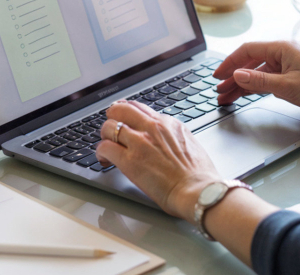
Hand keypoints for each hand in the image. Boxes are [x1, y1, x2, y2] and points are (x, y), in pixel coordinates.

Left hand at [96, 100, 222, 219]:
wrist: (198, 191)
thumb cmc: (198, 176)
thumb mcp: (190, 144)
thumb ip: (174, 137)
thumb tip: (167, 141)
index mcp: (168, 124)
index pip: (140, 108)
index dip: (128, 114)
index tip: (124, 120)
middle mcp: (153, 128)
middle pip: (121, 109)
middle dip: (112, 117)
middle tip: (110, 129)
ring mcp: (140, 142)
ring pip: (109, 126)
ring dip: (105, 137)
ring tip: (107, 147)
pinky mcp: (129, 160)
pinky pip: (105, 148)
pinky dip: (101, 153)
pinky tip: (104, 160)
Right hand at [214, 41, 299, 120]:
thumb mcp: (286, 85)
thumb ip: (259, 81)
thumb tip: (237, 75)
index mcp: (282, 48)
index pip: (248, 51)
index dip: (230, 63)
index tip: (218, 75)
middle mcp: (283, 55)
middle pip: (251, 63)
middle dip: (233, 77)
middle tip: (219, 90)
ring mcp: (287, 67)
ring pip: (258, 74)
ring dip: (242, 85)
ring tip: (227, 97)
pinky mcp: (292, 79)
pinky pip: (267, 81)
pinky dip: (255, 88)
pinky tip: (246, 95)